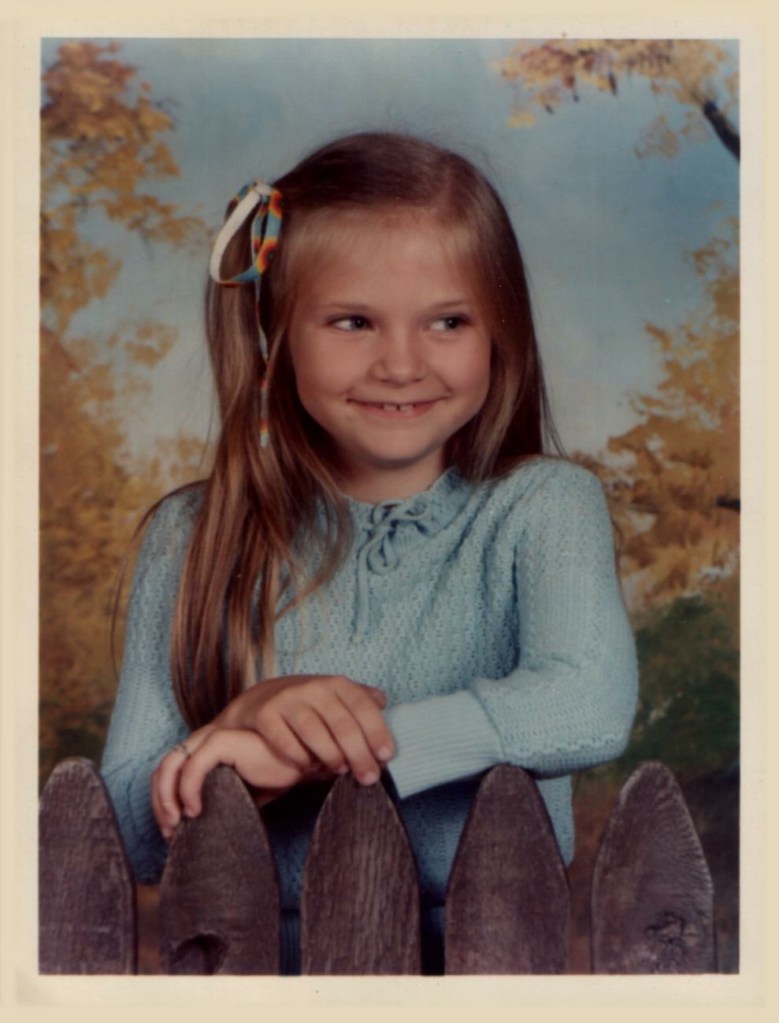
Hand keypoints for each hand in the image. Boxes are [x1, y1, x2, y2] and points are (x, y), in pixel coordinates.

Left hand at [151, 726, 305, 840]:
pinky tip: (196, 810)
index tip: (171, 831)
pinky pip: (193, 767)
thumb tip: (193, 828)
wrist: (301, 760)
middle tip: (170, 833)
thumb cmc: (274, 775)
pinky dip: (187, 790)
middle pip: (162, 770)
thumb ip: (215, 800)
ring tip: (178, 823)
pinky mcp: (222, 741)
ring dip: (166, 798)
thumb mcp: (238, 793)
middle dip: (159, 804)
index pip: (168, 774)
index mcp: (204, 751)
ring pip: (170, 766)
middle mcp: (203, 741)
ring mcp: (211, 738)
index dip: (162, 802)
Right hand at [215, 674, 394, 785]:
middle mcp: (313, 688)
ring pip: (314, 732)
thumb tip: (384, 703)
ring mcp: (287, 700)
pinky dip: (300, 758)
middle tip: (369, 778)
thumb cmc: (309, 705)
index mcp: (336, 684)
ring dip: (331, 755)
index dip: (376, 731)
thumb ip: (360, 701)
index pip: (362, 706)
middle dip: (359, 753)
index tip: (386, 756)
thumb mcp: (335, 697)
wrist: (261, 700)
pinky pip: (285, 741)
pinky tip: (310, 768)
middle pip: (341, 723)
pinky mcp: (265, 714)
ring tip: (341, 771)